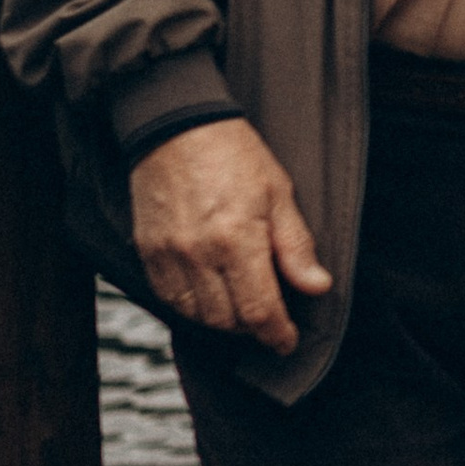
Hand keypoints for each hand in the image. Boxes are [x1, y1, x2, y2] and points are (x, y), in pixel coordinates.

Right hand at [131, 117, 333, 353]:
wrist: (176, 125)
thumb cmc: (233, 154)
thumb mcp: (279, 193)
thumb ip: (295, 246)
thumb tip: (317, 287)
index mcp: (237, 238)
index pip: (258, 310)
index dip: (276, 334)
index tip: (286, 341)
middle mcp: (199, 253)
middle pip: (226, 320)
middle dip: (251, 327)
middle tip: (267, 317)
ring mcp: (168, 255)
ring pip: (196, 315)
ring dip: (221, 320)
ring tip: (239, 305)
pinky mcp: (147, 251)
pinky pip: (168, 298)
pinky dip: (191, 306)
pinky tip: (208, 293)